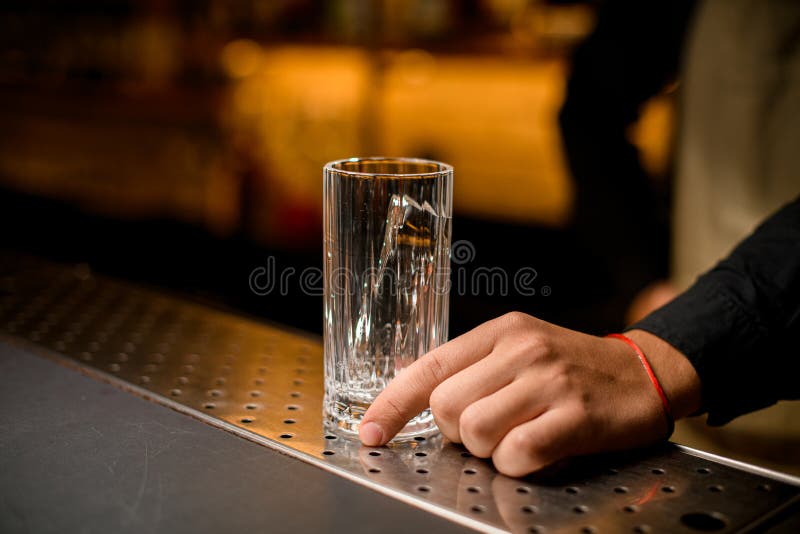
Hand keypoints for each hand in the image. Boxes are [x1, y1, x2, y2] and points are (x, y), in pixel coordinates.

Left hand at [359, 312, 700, 476]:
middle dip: (457, 431)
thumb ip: (470, 367)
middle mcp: (520, 350)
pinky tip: (536, 452)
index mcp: (499, 332)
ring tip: (518, 437)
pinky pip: (518, 452)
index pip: (428, 366)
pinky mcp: (576, 415)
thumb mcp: (518, 348)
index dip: (392, 404)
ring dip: (489, 449)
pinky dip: (517, 463)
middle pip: (446, 407)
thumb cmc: (572, 367)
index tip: (371, 432)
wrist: (644, 371)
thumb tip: (411, 391)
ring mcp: (549, 380)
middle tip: (491, 427)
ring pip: (475, 432)